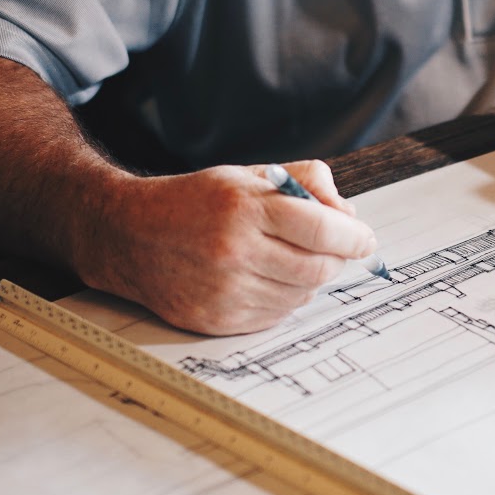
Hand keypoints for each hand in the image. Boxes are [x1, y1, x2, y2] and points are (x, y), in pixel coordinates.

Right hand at [76, 160, 377, 335]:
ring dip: (309, 279)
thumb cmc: (195, 202)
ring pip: (301, 295)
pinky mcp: (218, 320)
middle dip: (336, 259)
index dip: (354, 237)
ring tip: (288, 259)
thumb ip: (304, 182)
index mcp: (244, 208)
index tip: (365, 239)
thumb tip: (348, 214)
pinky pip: (277, 316)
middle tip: (332, 249)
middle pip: (319, 268)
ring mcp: (225, 290)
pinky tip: (267, 279)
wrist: (130, 235)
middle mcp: (234, 251)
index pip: (322, 229)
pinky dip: (284, 299)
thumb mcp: (247, 175)